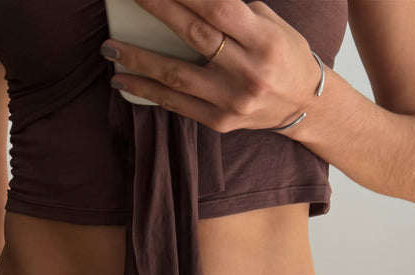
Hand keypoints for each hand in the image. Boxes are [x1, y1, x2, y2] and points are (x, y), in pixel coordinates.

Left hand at [100, 0, 322, 132]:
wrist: (305, 106)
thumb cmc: (284, 55)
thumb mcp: (269, 24)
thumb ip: (233, 11)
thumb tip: (187, 0)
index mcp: (264, 40)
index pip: (217, 8)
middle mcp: (249, 72)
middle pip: (193, 35)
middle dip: (156, 10)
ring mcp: (232, 101)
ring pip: (176, 76)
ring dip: (139, 61)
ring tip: (110, 48)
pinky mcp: (220, 122)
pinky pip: (176, 105)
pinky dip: (147, 92)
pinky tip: (123, 81)